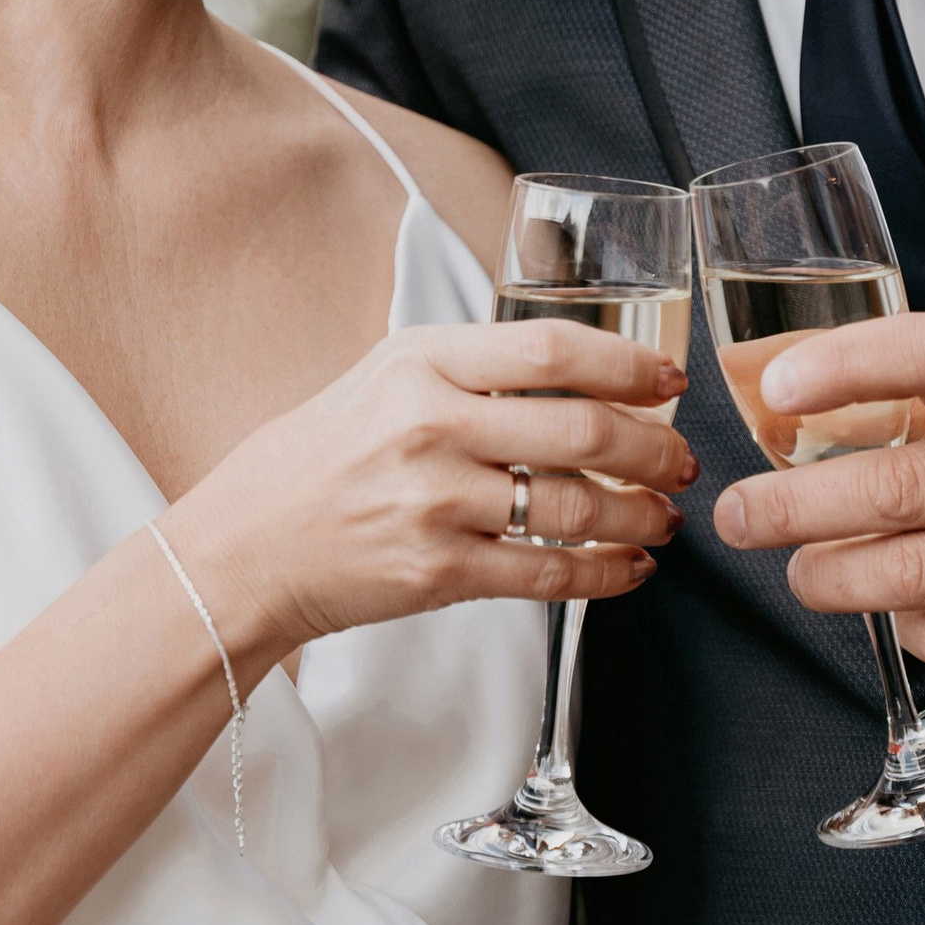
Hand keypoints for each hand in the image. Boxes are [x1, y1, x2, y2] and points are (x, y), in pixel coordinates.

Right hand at [172, 319, 695, 670]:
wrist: (242, 549)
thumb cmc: (319, 461)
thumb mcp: (382, 380)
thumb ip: (469, 368)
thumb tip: (579, 372)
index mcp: (420, 360)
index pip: (553, 350)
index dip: (628, 365)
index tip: (669, 382)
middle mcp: (429, 424)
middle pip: (582, 430)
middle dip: (653, 450)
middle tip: (682, 462)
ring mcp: (433, 501)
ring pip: (575, 507)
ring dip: (638, 515)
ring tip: (663, 516)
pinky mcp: (436, 571)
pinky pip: (546, 573)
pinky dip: (602, 575)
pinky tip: (627, 567)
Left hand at [710, 316, 924, 702]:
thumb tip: (807, 407)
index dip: (847, 365)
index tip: (778, 390)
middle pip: (902, 484)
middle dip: (794, 506)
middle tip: (740, 514)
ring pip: (914, 575)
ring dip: (832, 577)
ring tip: (800, 572)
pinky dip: (908, 625)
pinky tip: (900, 610)